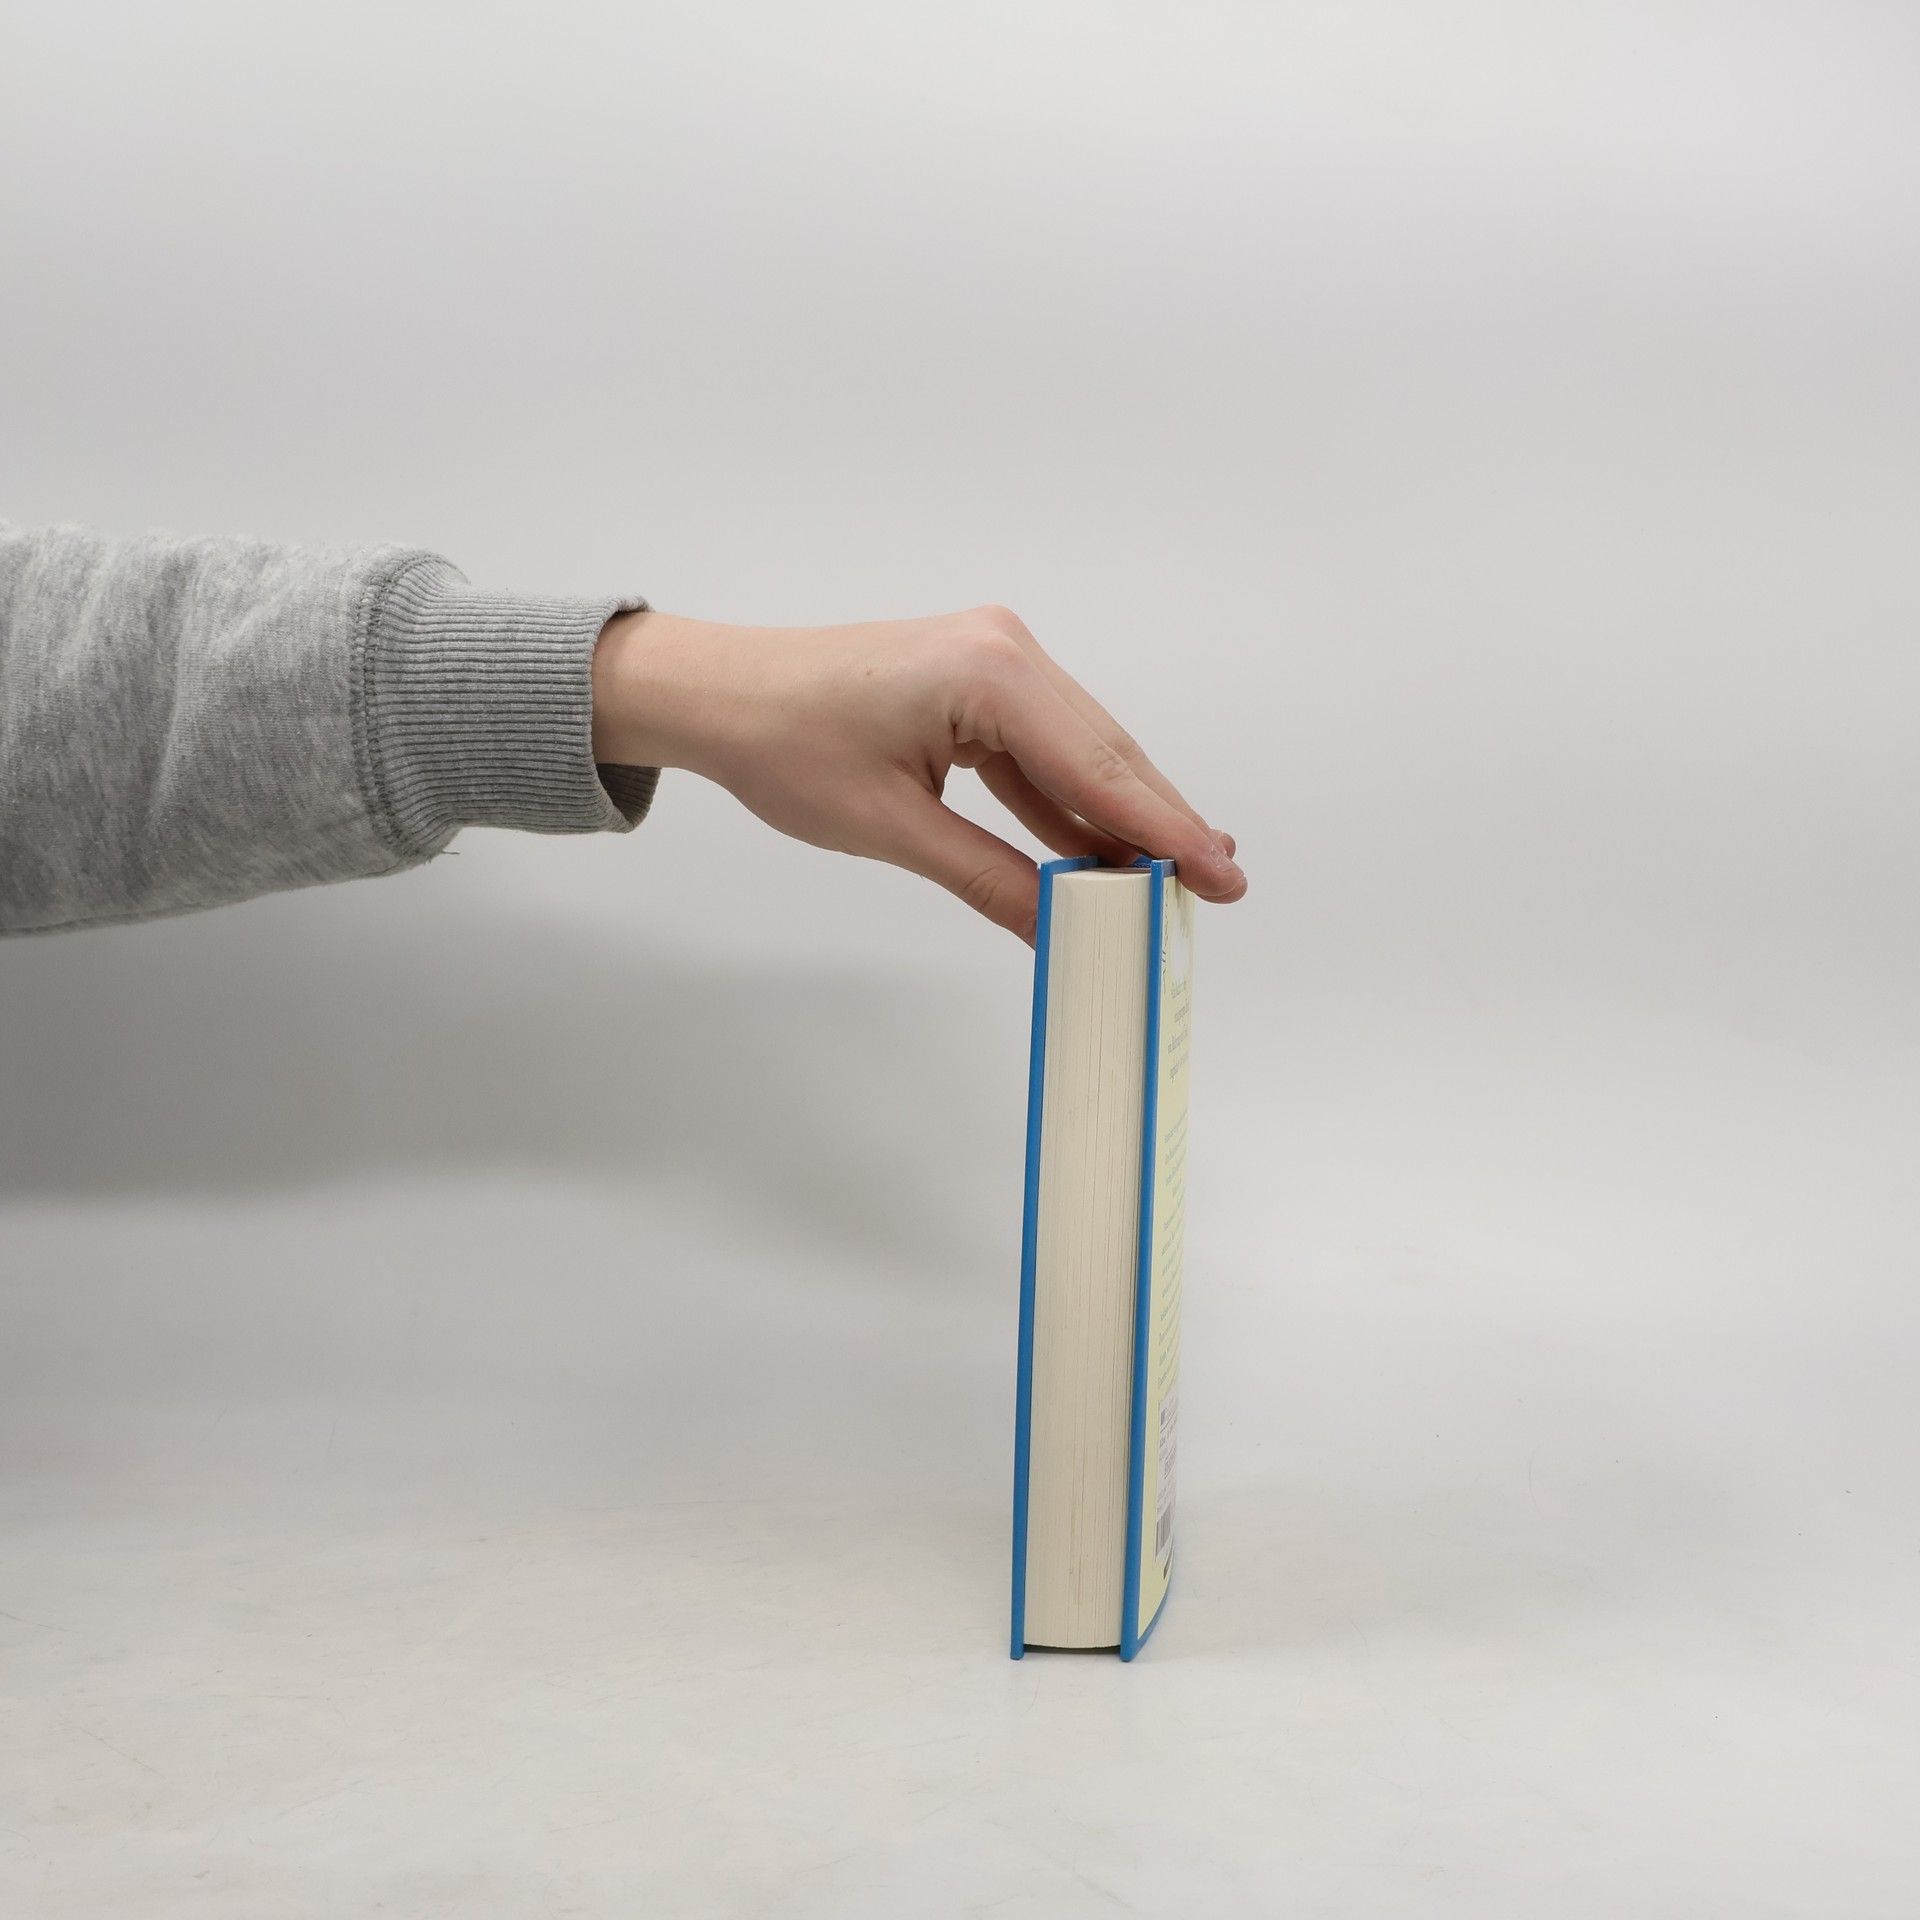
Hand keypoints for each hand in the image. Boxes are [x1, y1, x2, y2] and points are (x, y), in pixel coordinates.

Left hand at [590, 604, 1246, 940]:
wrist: (719, 693)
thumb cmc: (784, 744)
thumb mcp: (891, 830)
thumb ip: (990, 879)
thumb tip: (1062, 932)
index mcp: (988, 673)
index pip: (1098, 769)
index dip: (1165, 833)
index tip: (1220, 878)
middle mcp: (1006, 651)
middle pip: (1107, 754)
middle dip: (1160, 825)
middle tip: (1219, 886)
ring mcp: (993, 661)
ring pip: (1081, 753)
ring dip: (1119, 817)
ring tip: (1175, 877)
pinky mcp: (976, 682)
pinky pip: (1040, 751)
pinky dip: (1068, 803)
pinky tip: (1102, 850)